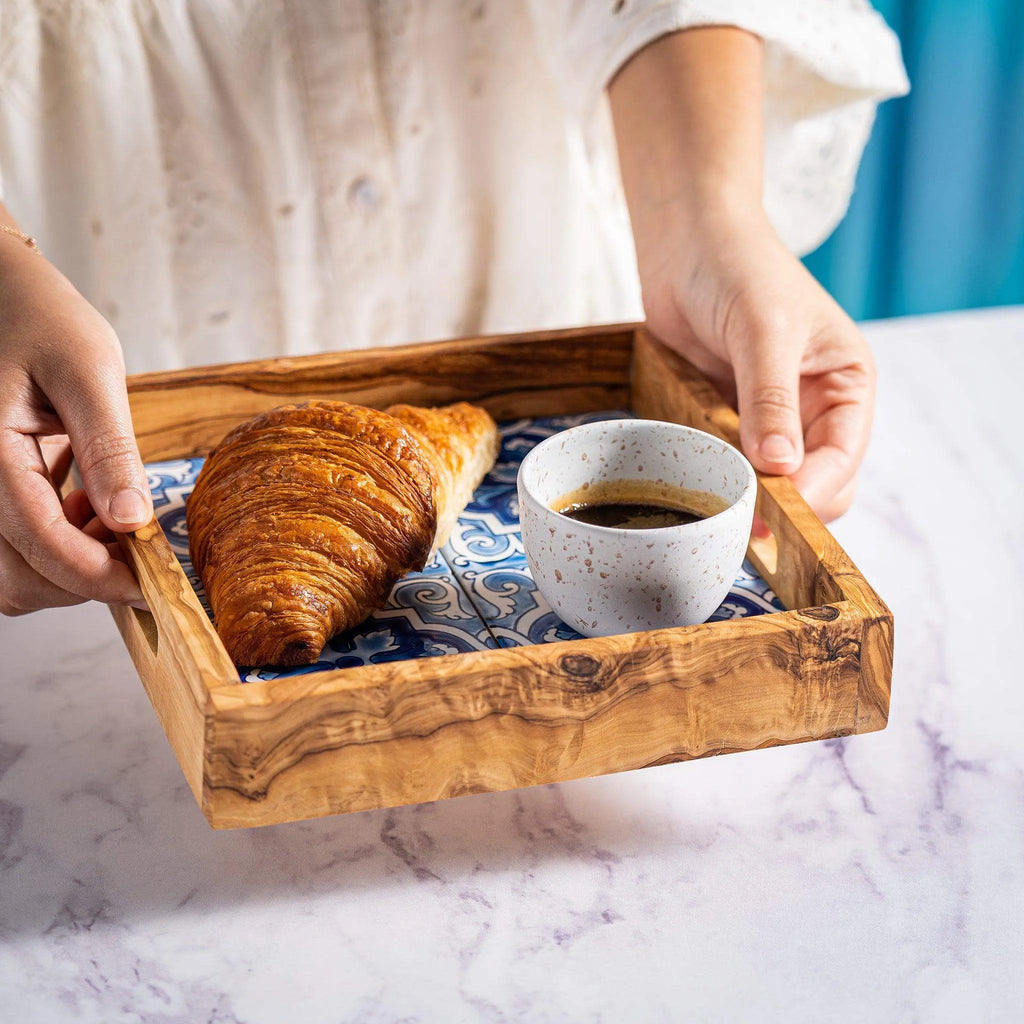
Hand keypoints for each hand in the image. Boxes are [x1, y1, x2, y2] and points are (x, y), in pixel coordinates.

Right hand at [0, 231, 151, 614]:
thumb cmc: (35, 312)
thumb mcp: (87, 369)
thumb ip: (108, 447)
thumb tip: (132, 520)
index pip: (40, 544)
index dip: (98, 576)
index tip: (151, 584)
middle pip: (18, 577)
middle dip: (84, 578)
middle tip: (139, 550)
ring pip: (10, 572)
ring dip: (68, 565)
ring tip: (110, 514)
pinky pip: (12, 543)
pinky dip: (55, 543)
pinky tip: (86, 502)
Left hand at [639, 208, 874, 521]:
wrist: (685, 238)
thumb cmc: (738, 266)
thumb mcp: (764, 330)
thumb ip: (771, 399)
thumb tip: (780, 465)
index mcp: (846, 382)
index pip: (843, 457)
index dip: (812, 491)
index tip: (774, 512)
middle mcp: (814, 404)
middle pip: (814, 481)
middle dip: (786, 503)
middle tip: (742, 518)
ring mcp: (770, 413)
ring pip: (771, 479)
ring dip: (749, 492)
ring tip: (719, 501)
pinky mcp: (728, 414)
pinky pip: (730, 460)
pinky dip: (719, 472)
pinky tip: (700, 477)